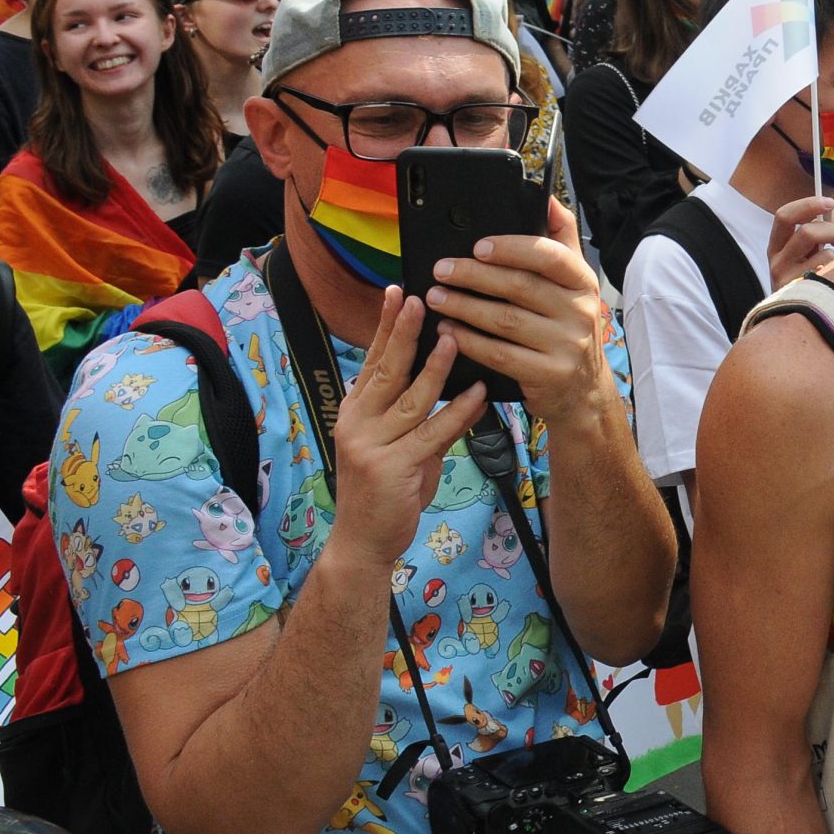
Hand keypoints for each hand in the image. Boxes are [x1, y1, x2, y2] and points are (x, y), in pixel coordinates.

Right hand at [332, 288, 486, 569]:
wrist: (363, 541)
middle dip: (404, 332)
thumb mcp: (399, 445)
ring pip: (411, 397)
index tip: (397, 292)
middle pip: (386, 369)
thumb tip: (457, 380)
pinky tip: (478, 392)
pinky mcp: (391, 468)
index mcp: (355, 411)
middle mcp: (357, 422)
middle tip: (422, 297)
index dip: (386, 327)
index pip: (373, 360)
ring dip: (435, 366)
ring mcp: (371, 445)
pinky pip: (433, 432)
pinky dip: (459, 412)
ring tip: (455, 336)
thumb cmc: (387, 489)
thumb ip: (419, 414)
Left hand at [422, 197, 614, 422]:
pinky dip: (469, 341)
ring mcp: (567, 345)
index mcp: (582, 281)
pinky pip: (499, 354)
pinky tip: (448, 332)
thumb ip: (559, 241)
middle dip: (473, 276)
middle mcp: (580, 311)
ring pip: (505, 320)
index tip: (477, 245)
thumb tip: (545, 199)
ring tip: (435, 297)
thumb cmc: (566, 328)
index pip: (550, 255)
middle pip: (520, 286)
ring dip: (464, 307)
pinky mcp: (549, 374)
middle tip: (440, 270)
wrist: (582, 390)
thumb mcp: (574, 284)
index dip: (512, 248)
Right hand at [766, 194, 833, 288]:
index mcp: (775, 247)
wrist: (792, 318)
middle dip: (831, 229)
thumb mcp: (798, 255)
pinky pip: (831, 274)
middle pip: (807, 232)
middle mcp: (777, 263)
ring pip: (824, 253)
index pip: (784, 216)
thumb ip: (808, 234)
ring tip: (832, 264)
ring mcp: (789, 281)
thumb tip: (829, 206)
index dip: (808, 204)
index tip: (829, 202)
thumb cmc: (802, 278)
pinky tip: (830, 280)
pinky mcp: (804, 296)